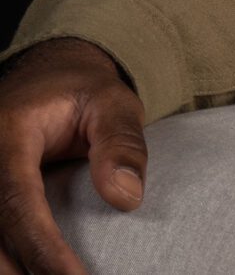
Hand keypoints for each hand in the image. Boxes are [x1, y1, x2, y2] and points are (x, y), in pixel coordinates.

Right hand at [0, 38, 145, 274]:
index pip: (17, 205)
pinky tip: (36, 272)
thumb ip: (121, 143)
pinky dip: (9, 259)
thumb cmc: (83, 92)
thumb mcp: (113, 101)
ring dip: (14, 269)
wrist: (46, 76)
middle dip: (24, 271)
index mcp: (6, 137)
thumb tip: (127, 199)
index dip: (43, 249)